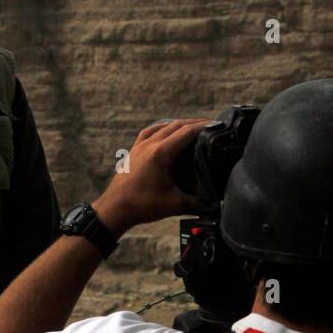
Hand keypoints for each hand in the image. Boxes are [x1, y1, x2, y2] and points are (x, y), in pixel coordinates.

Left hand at [91, 118, 206, 236]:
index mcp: (161, 153)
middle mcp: (150, 144)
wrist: (115, 209)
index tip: (217, 125)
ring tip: (192, 126)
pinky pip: (150, 131)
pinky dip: (162, 128)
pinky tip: (166, 130)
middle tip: (210, 125)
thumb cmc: (142, 206)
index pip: (187, 132)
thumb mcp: (175, 205)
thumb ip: (197, 203)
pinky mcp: (134, 150)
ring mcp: (140, 145)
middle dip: (195, 123)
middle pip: (176, 125)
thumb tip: (214, 203)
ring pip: (163, 126)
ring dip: (179, 124)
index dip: (204, 127)